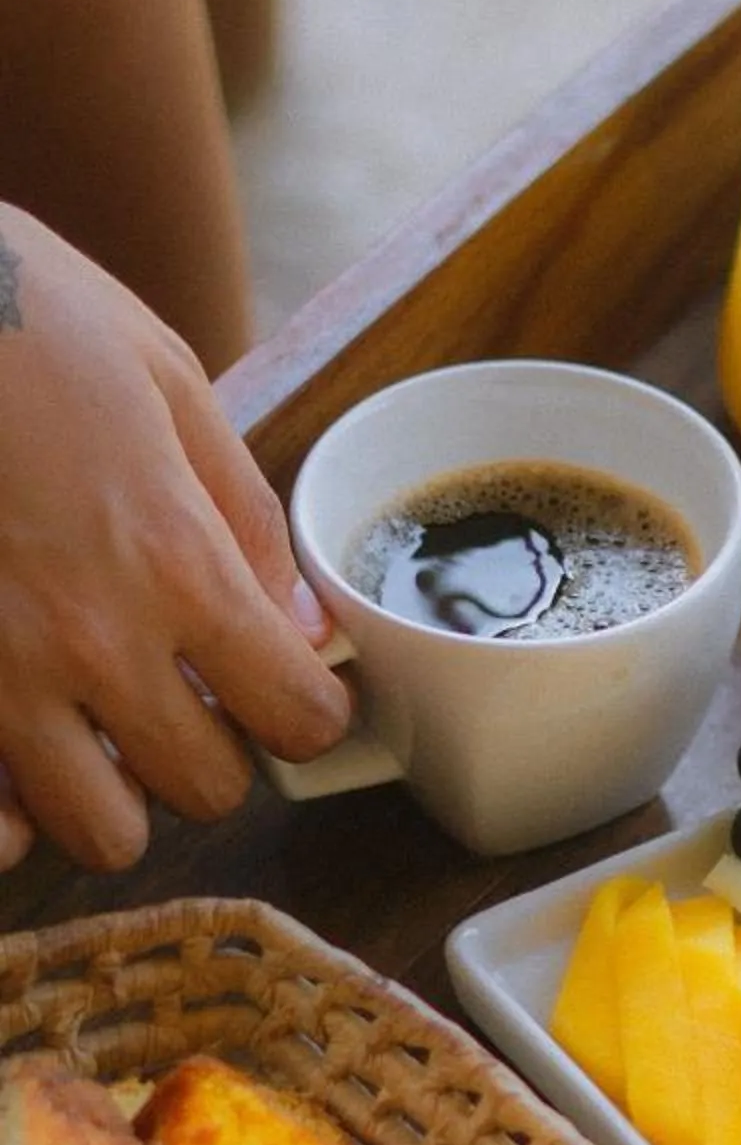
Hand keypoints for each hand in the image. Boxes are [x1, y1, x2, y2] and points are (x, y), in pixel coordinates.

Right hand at [0, 207, 350, 870]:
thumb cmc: (17, 311)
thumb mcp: (164, 379)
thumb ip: (245, 516)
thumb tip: (305, 629)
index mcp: (173, 562)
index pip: (297, 717)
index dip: (307, 710)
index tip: (288, 687)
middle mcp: (89, 641)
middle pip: (206, 791)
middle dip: (212, 753)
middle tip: (184, 698)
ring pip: (99, 834)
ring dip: (114, 794)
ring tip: (94, 728)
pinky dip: (9, 815)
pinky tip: (15, 759)